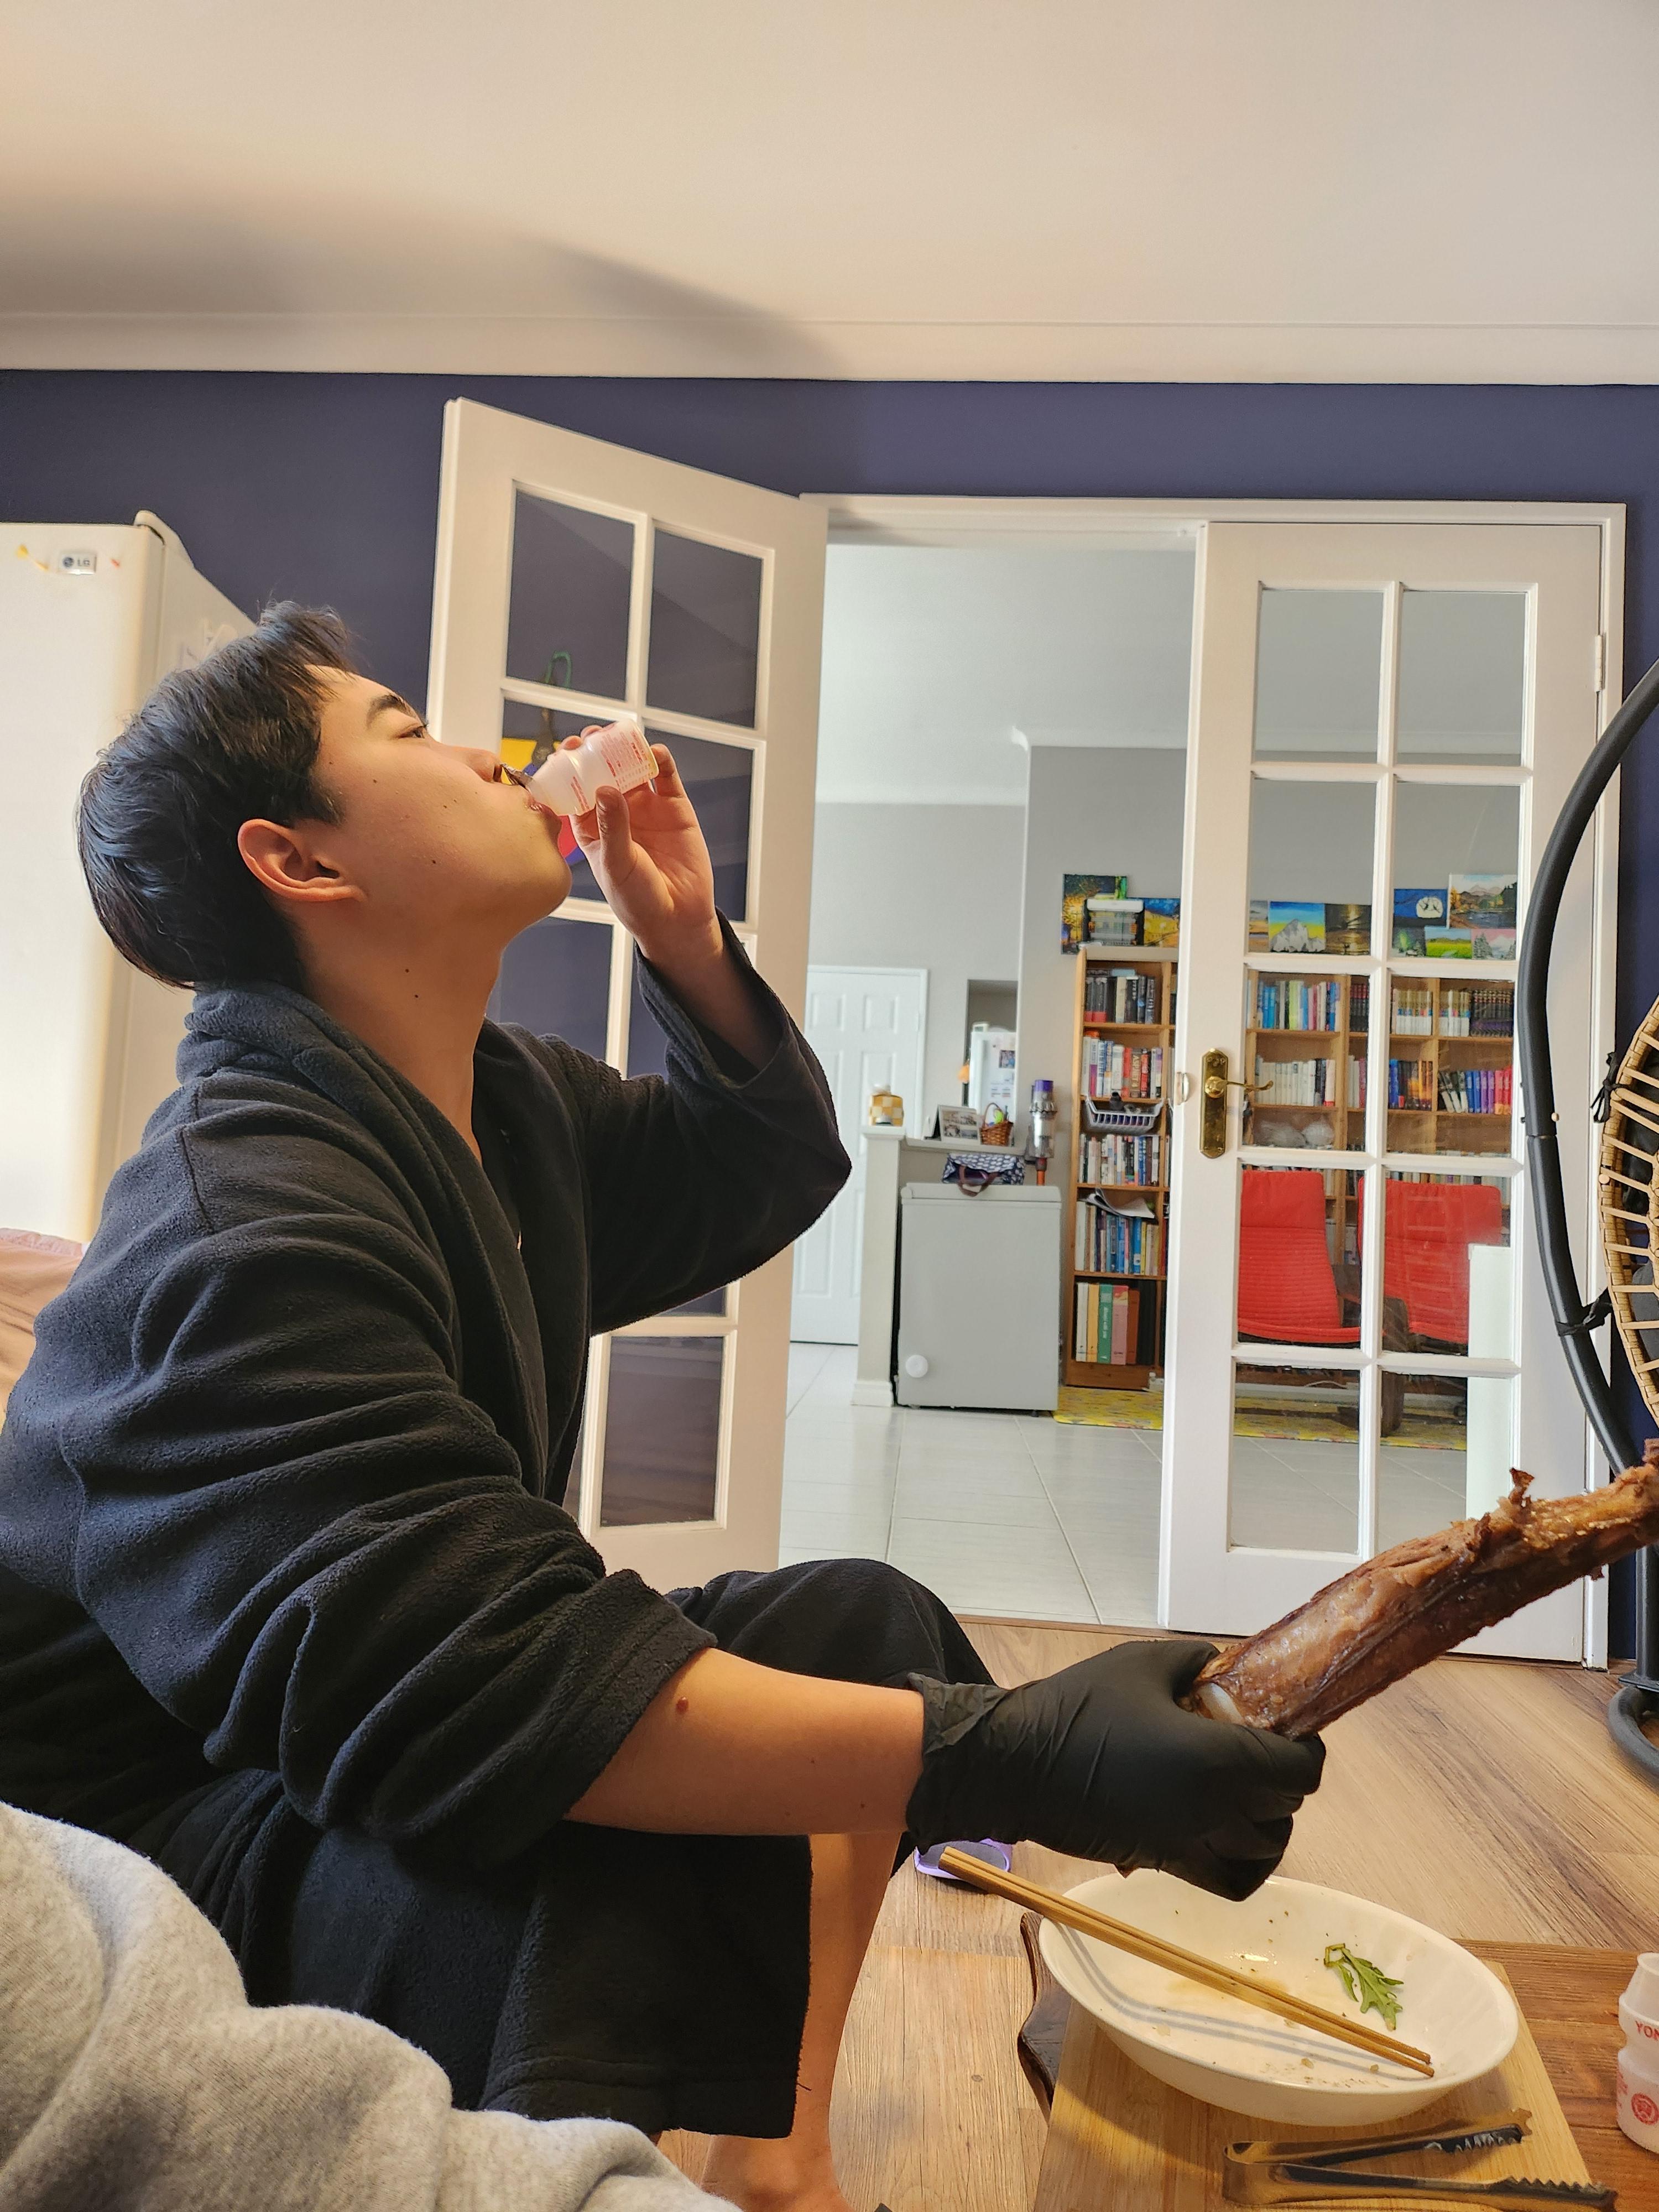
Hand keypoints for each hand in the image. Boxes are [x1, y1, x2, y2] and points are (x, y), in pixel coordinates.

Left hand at [565, 738, 717, 964]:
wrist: (677, 917)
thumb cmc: (637, 900)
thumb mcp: (617, 864)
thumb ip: (613, 826)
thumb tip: (606, 788)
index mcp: (591, 828)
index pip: (575, 790)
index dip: (569, 768)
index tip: (566, 750)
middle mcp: (616, 813)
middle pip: (602, 772)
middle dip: (595, 752)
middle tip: (592, 737)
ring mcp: (645, 808)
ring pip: (632, 768)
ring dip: (625, 750)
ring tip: (620, 736)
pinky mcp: (673, 808)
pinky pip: (665, 777)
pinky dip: (660, 761)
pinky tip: (655, 752)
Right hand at [903, 1639, 1324, 1899]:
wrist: (1019, 1764)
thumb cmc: (1080, 1707)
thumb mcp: (1143, 1663)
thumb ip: (1196, 1661)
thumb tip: (1223, 1665)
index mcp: (1216, 1760)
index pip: (1299, 1771)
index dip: (1307, 1749)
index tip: (1292, 1728)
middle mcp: (1214, 1812)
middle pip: (1286, 1807)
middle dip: (1284, 1776)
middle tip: (1262, 1745)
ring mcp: (1193, 1845)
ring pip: (1267, 1849)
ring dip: (1270, 1819)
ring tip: (1250, 1788)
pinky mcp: (1169, 1864)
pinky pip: (1233, 1881)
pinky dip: (1249, 1865)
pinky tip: (1236, 1835)